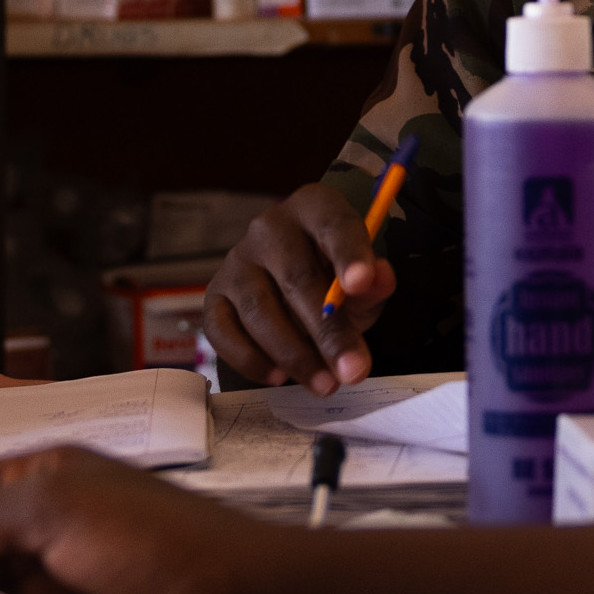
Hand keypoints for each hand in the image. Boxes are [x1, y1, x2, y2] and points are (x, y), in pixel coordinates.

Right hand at [203, 184, 393, 394]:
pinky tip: (280, 377)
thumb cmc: (335, 280)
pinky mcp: (214, 297)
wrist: (294, 290)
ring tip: (325, 384)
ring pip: (259, 311)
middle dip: (328, 331)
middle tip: (353, 370)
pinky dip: (251, 360)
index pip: (333, 225)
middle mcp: (269, 228)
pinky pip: (224, 332)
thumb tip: (379, 278)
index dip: (349, 254)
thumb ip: (374, 283)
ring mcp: (236, 261)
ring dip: (294, 355)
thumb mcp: (364, 281)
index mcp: (314, 208)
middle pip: (296, 278)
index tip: (362, 284)